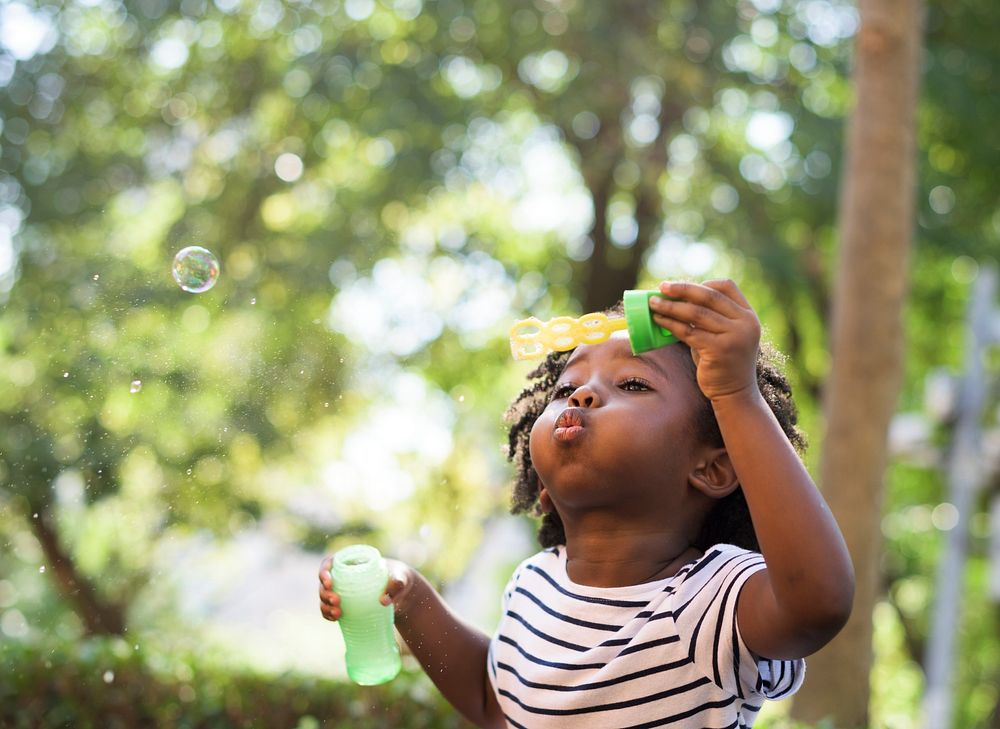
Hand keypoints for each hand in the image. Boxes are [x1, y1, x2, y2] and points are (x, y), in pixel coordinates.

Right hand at [318, 556, 414, 621]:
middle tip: (336, 601)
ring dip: (325, 605)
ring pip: (324, 597)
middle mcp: (343, 576)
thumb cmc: (399, 578)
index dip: (324, 571)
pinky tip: (334, 618)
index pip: (329, 563)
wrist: (402, 593)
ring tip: (337, 613)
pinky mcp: (345, 604)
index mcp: (352, 562)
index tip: (330, 582)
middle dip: (324, 592)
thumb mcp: (400, 578)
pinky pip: (330, 609)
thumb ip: (396, 585)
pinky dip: (328, 614)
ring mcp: (342, 591)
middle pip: (324, 582)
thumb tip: (383, 601)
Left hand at [648, 279, 760, 401]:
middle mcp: (745, 323)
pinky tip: (659, 321)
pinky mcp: (719, 350)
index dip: (702, 284)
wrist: (735, 393)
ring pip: (696, 313)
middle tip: (662, 287)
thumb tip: (675, 299)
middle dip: (682, 289)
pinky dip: (671, 324)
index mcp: (748, 315)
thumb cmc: (722, 362)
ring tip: (653, 304)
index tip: (681, 287)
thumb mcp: (722, 335)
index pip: (727, 286)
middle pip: (709, 296)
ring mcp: (734, 336)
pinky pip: (689, 332)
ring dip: (671, 306)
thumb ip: (708, 317)